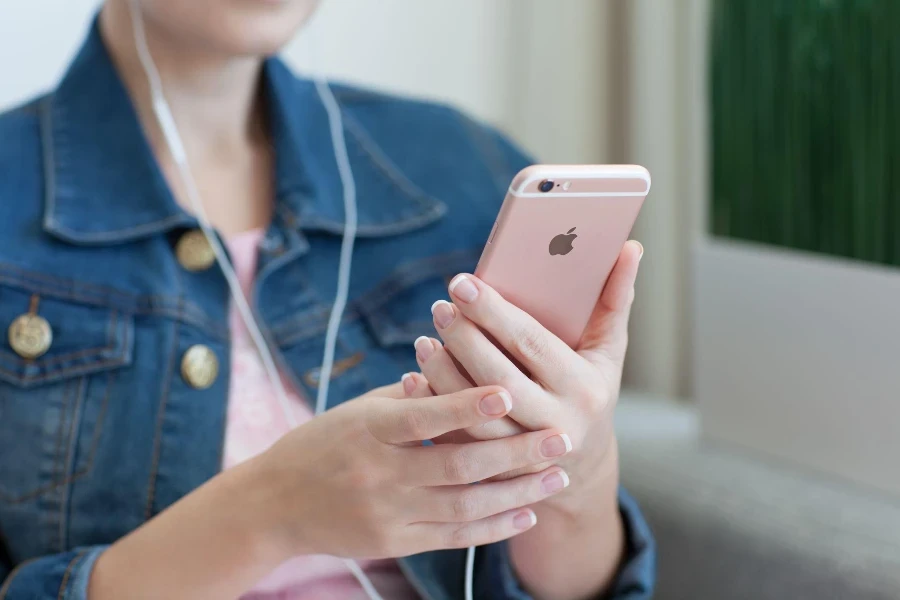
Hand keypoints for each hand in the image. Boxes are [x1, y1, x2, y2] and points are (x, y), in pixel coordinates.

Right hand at [249, 383, 572, 559]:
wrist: (276, 503)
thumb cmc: (322, 442)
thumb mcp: (358, 410)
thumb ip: (411, 398)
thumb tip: (465, 373)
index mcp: (367, 428)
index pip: (424, 417)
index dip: (467, 407)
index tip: (510, 393)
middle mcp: (378, 473)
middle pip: (457, 466)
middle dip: (515, 453)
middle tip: (560, 438)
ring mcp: (387, 513)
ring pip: (465, 507)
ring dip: (517, 493)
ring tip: (557, 477)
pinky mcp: (394, 543)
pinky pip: (454, 537)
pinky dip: (494, 527)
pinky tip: (526, 513)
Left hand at [409, 241, 642, 511]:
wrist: (582, 461)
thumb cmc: (591, 386)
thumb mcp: (609, 349)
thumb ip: (615, 299)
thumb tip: (630, 247)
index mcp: (585, 389)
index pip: (532, 343)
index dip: (493, 312)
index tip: (461, 282)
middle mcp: (557, 425)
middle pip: (498, 379)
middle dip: (464, 340)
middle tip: (440, 307)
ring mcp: (525, 455)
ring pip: (475, 415)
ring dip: (443, 375)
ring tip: (424, 339)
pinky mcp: (496, 470)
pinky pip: (458, 438)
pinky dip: (434, 407)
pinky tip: (413, 378)